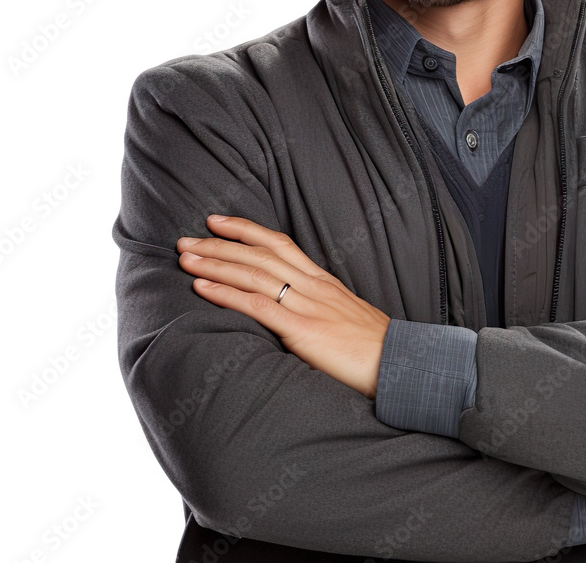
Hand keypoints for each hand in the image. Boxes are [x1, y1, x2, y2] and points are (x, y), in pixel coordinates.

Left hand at [176, 215, 389, 399]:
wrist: (401, 364)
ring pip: (253, 273)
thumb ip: (319, 309)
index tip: (217, 222)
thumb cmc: (375, 349)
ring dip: (214, 262)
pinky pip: (257, 305)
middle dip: (218, 244)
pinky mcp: (303, 330)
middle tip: (185, 238)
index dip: (246, 229)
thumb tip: (292, 314)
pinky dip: (225, 293)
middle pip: (258, 254)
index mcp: (323, 280)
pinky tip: (202, 287)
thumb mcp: (345, 317)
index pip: (279, 243)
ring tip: (185, 257)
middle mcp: (313, 285)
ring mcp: (308, 305)